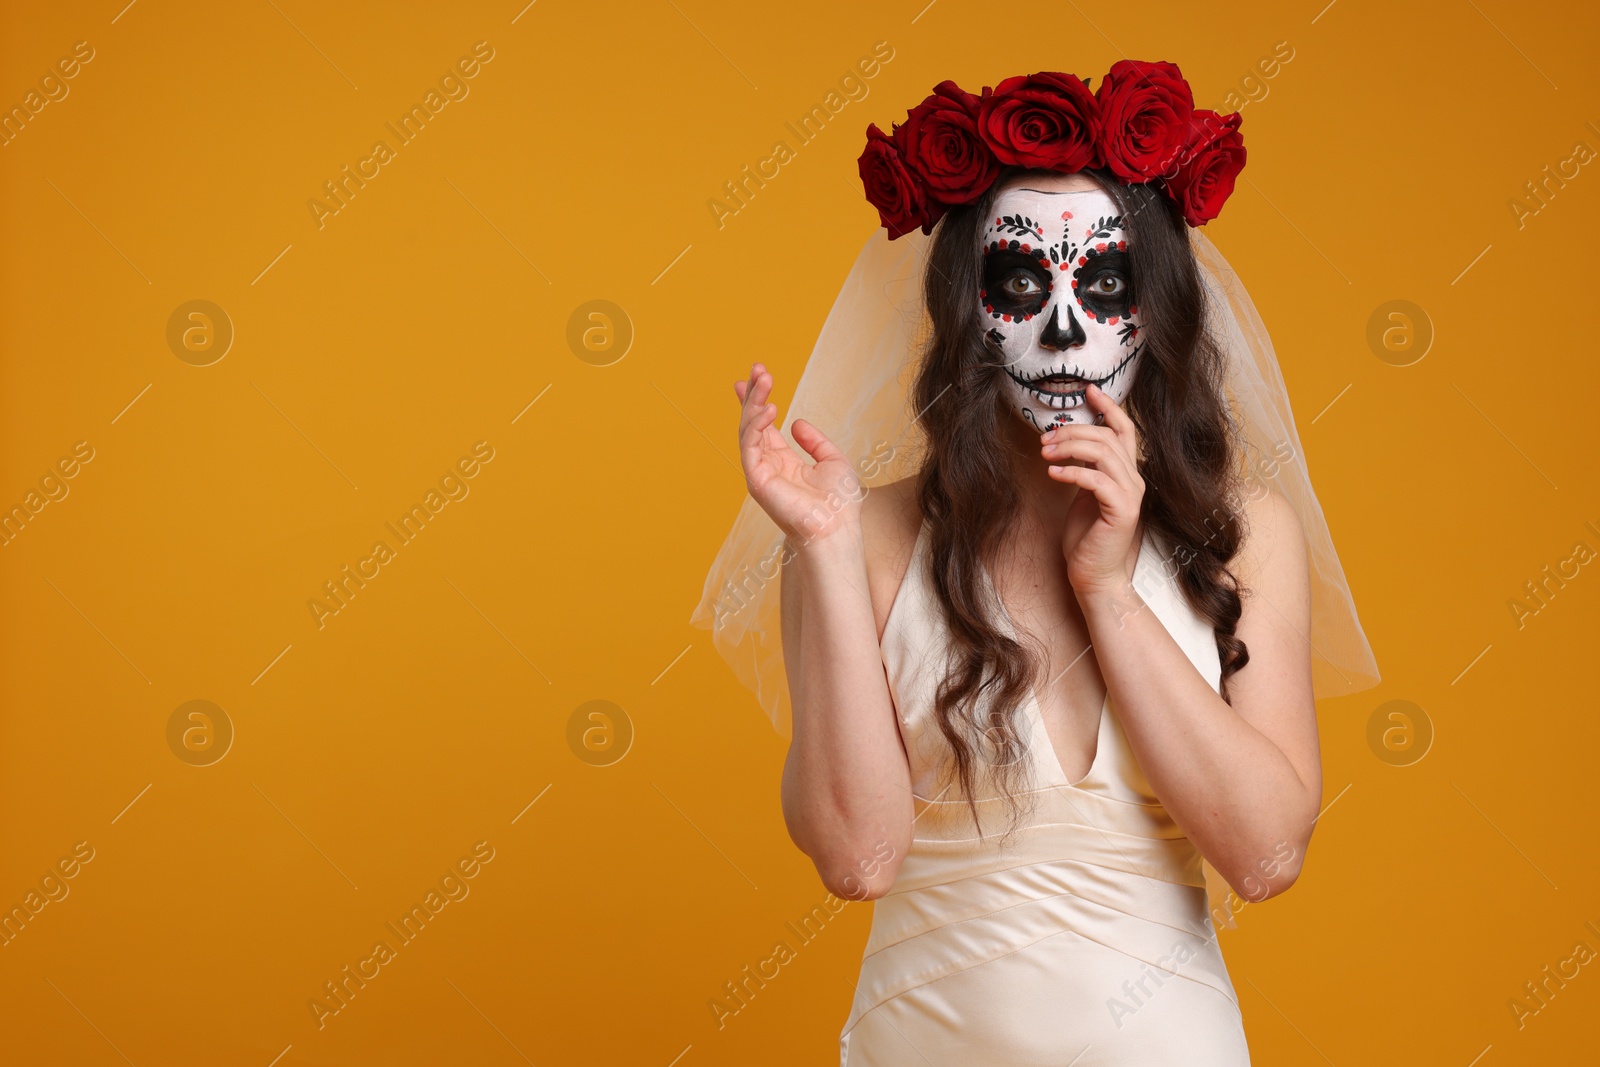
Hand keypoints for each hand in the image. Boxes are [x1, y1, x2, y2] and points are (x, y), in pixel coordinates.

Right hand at [734, 362, 862, 544]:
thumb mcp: (832, 460)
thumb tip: (796, 422)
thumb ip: (815, 441)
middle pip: (752, 423)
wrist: (838, 527)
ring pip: (748, 430)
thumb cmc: (839, 503)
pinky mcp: (756, 480)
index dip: (758, 400)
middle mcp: (768, 465)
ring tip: (763, 379)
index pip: (764, 426)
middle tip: (756, 368)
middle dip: (752, 394)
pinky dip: (756, 425)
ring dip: (753, 403)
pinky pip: (750, 446)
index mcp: (783, 461)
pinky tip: (769, 408)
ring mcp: (760, 472)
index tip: (757, 376)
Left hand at [1039, 383, 1145, 599]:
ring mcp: (1131, 495)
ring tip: (1045, 454)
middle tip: (1044, 440)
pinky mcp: (1122, 511)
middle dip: (1072, 432)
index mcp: (1126, 473)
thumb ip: (1086, 468)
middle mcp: (1134, 480)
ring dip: (1069, 447)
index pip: (1125, 429)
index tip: (1088, 390)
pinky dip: (1072, 472)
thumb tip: (1068, 441)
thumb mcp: (1084, 494)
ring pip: (1103, 453)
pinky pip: (1096, 480)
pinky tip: (1052, 474)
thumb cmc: (1087, 537)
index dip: (1108, 407)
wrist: (1095, 575)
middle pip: (1107, 437)